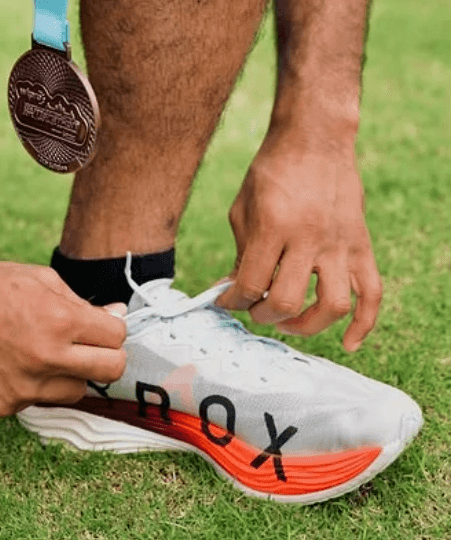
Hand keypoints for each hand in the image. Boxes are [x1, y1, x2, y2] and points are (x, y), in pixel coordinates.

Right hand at [0, 260, 126, 416]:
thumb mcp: (40, 279)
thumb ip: (82, 303)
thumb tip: (116, 315)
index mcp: (61, 320)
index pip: (118, 337)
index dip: (111, 329)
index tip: (100, 327)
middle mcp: (47, 357)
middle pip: (111, 370)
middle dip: (106, 357)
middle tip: (87, 348)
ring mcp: (26, 387)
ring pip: (76, 391)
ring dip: (68, 375)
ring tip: (40, 354)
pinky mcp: (4, 405)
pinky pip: (36, 402)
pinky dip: (31, 386)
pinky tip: (8, 364)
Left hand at [216, 129, 381, 350]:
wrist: (315, 139)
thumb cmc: (272, 171)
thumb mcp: (242, 209)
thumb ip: (240, 253)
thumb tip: (235, 290)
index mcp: (274, 226)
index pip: (250, 283)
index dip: (232, 301)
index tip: (225, 301)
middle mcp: (309, 238)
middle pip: (286, 301)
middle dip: (262, 316)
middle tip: (254, 309)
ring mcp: (340, 244)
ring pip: (331, 305)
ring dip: (305, 326)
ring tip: (287, 322)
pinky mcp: (361, 245)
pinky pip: (372, 293)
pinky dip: (364, 324)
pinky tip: (348, 342)